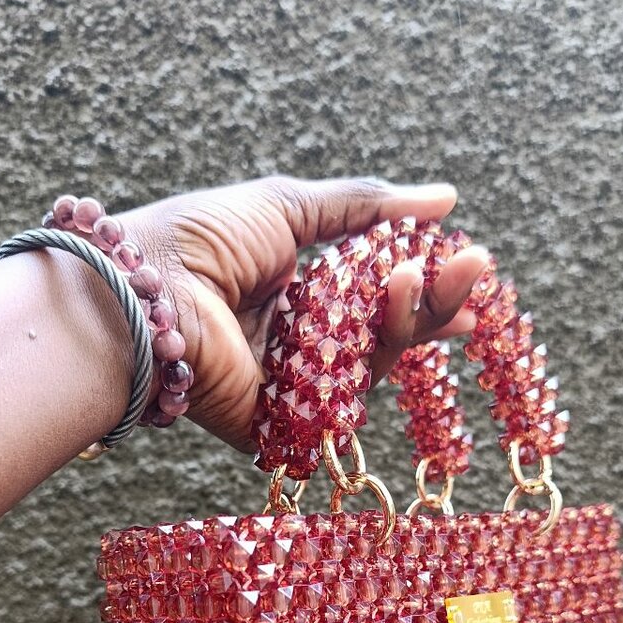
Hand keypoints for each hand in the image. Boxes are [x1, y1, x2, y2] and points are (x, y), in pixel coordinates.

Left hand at [121, 176, 488, 452]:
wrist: (144, 291)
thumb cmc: (198, 239)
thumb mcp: (287, 206)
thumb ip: (366, 206)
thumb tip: (445, 197)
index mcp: (290, 292)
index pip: (370, 293)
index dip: (419, 280)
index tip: (466, 262)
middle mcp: (295, 342)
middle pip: (381, 332)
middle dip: (432, 301)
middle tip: (478, 271)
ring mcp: (291, 385)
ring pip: (373, 363)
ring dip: (412, 318)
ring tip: (432, 277)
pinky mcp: (283, 425)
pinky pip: (346, 399)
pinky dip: (377, 357)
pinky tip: (400, 310)